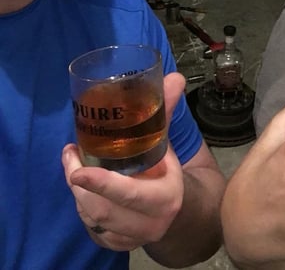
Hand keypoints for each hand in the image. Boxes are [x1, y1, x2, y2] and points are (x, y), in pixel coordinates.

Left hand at [62, 72, 185, 250]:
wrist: (177, 210)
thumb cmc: (167, 170)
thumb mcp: (166, 144)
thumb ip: (164, 113)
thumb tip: (175, 77)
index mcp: (165, 197)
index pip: (130, 194)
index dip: (103, 184)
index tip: (79, 172)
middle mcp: (149, 224)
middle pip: (104, 210)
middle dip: (80, 185)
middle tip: (69, 155)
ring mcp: (132, 238)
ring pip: (93, 218)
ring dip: (78, 192)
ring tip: (71, 162)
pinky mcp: (117, 246)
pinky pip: (91, 227)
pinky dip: (82, 205)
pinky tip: (81, 186)